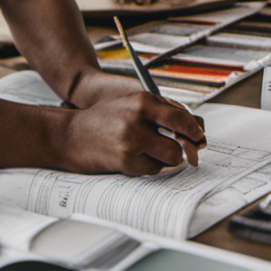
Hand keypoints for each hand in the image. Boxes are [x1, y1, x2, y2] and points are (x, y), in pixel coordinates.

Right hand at [60, 91, 206, 174]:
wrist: (70, 135)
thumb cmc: (104, 119)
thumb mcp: (132, 104)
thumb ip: (163, 111)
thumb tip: (197, 129)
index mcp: (142, 101)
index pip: (182, 117)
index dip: (195, 130)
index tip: (199, 137)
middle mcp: (137, 121)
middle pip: (180, 143)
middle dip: (183, 149)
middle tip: (180, 149)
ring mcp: (131, 143)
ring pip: (169, 159)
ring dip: (165, 158)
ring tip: (149, 150)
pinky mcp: (125, 162)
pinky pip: (153, 169)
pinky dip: (149, 165)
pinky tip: (133, 157)